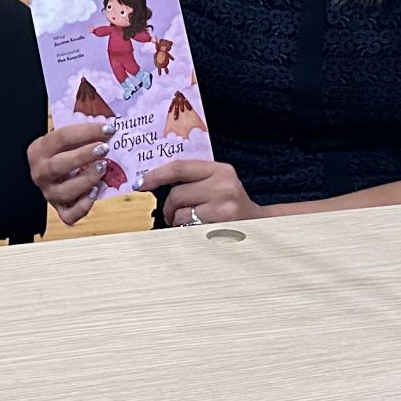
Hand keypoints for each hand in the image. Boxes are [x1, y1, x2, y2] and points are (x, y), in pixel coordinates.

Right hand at [27, 120, 116, 226]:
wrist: (52, 171)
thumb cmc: (64, 151)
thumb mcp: (67, 138)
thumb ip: (83, 133)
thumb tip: (109, 128)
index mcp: (39, 150)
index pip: (62, 137)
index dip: (86, 132)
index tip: (108, 129)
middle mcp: (40, 173)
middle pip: (59, 165)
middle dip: (84, 156)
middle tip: (105, 148)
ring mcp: (49, 193)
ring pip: (64, 192)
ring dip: (86, 180)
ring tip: (103, 168)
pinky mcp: (60, 209)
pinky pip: (70, 214)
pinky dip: (83, 206)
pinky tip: (95, 192)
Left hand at [142, 158, 257, 227]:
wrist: (261, 226)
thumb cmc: (231, 205)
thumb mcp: (218, 183)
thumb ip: (194, 179)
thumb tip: (153, 181)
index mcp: (221, 170)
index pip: (180, 168)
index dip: (156, 175)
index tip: (140, 184)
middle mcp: (224, 185)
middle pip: (176, 194)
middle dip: (169, 207)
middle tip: (173, 214)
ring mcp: (224, 207)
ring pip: (181, 214)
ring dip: (178, 221)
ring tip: (191, 222)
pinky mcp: (222, 227)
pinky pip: (189, 229)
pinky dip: (187, 231)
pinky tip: (198, 230)